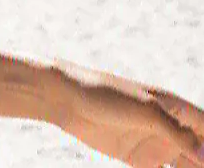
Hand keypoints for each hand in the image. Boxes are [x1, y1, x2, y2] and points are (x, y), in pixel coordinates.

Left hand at [55, 59, 203, 166]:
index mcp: (178, 109)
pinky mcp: (137, 158)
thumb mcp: (146, 110)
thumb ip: (177, 133)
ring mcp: (154, 143)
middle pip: (200, 151)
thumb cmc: (107, 95)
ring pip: (184, 166)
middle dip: (203, 162)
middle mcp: (170, 127)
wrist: (66, 99)